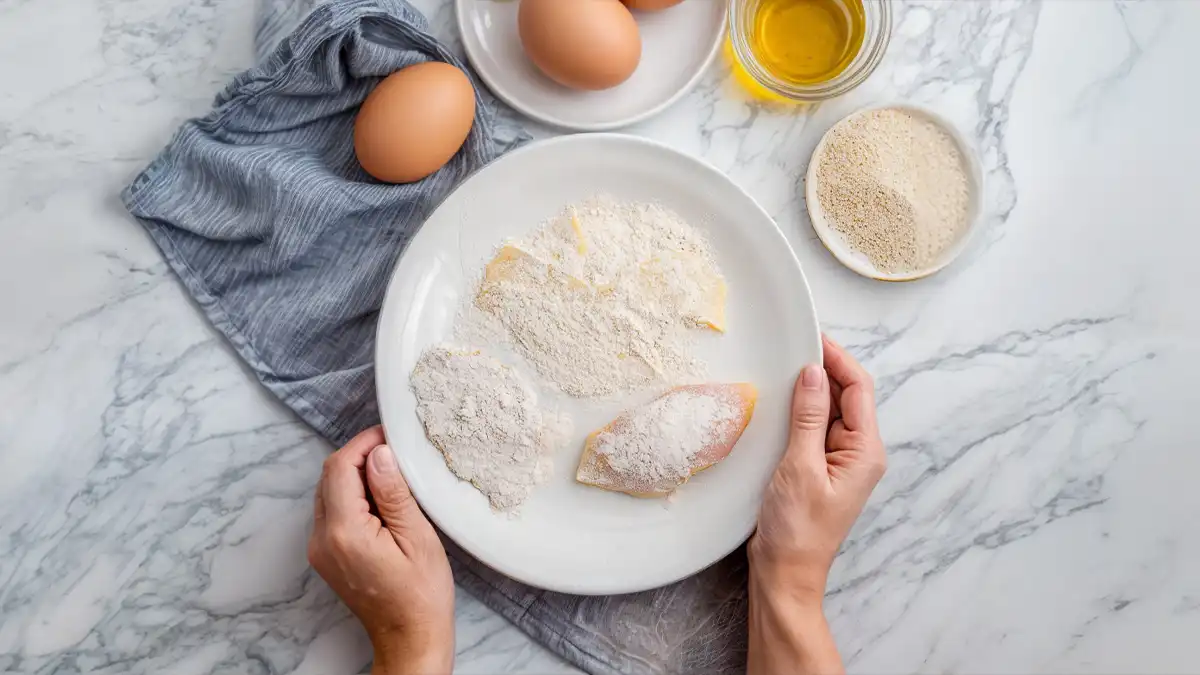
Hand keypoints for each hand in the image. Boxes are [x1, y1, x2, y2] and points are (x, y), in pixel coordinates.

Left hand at [308, 426, 454, 674]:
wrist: (409, 637)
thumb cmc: (421, 594)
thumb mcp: (417, 537)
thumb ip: (393, 492)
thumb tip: (380, 453)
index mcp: (344, 532)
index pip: (340, 468)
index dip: (363, 443)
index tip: (389, 435)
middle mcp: (322, 539)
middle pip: (330, 477)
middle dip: (360, 457)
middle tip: (396, 452)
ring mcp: (320, 549)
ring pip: (329, 492)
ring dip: (356, 476)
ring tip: (394, 476)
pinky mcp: (326, 556)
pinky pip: (332, 512)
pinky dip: (353, 497)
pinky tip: (382, 501)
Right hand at [747, 335, 885, 674]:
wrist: (785, 573)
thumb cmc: (796, 529)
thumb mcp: (799, 466)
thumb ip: (808, 417)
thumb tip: (813, 372)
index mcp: (866, 451)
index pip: (858, 389)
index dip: (837, 358)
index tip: (811, 336)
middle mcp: (859, 452)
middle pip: (847, 395)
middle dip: (823, 369)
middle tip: (790, 346)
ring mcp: (840, 460)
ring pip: (829, 410)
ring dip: (809, 390)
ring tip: (781, 369)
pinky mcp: (820, 467)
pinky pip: (815, 428)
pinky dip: (800, 411)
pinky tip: (780, 403)